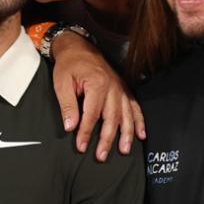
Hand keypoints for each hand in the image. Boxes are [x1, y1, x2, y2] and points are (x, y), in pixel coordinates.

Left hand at [50, 32, 144, 160]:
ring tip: (124, 150)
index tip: (81, 147)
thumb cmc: (69, 66)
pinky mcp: (123, 89)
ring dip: (126, 134)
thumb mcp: (62, 83)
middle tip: (101, 156)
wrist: (78, 47)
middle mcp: (112, 87)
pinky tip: (141, 134)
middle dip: (107, 139)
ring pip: (126, 115)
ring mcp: (120, 88)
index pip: (92, 115)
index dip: (86, 133)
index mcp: (97, 84)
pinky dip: (139, 121)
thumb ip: (67, 105)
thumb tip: (70, 127)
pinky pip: (134, 106)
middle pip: (112, 118)